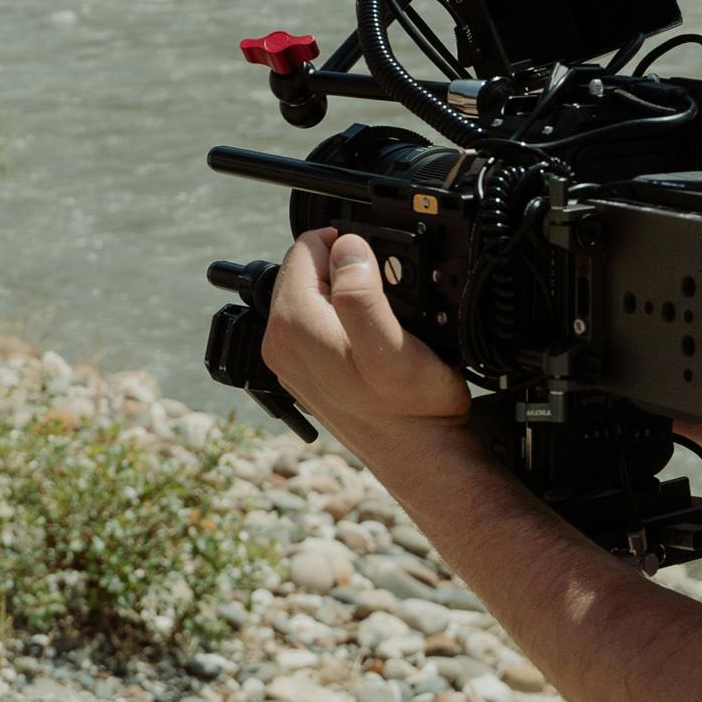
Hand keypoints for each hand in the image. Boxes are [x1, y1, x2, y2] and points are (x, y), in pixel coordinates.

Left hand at [260, 226, 472, 455]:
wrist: (420, 457)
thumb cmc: (412, 408)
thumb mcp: (392, 347)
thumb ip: (362, 295)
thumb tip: (347, 248)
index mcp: (293, 326)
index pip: (305, 248)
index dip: (346, 245)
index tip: (376, 266)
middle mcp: (281, 343)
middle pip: (305, 270)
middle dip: (343, 269)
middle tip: (383, 294)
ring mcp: (291, 360)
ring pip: (311, 294)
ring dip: (345, 293)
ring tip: (380, 316)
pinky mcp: (307, 372)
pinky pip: (317, 322)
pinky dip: (342, 318)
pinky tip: (370, 337)